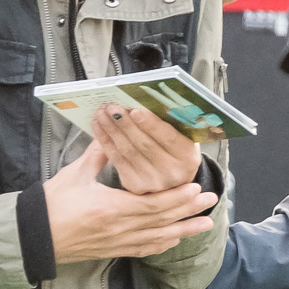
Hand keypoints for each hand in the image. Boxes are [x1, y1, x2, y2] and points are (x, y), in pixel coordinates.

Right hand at [43, 141, 219, 262]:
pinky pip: (142, 250)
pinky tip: (174, 240)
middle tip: (211, 202)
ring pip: (158, 238)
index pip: (154, 204)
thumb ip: (98, 155)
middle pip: (162, 221)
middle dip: (189, 211)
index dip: (177, 198)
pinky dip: (161, 245)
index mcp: (112, 208)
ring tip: (205, 224)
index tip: (196, 189)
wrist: (31, 236)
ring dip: (184, 231)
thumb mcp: (75, 174)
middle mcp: (119, 228)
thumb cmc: (50, 204)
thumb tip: (112, 134)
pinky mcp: (111, 250)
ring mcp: (117, 243)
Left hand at [86, 101, 201, 195]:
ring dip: (112, 130)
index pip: (169, 138)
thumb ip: (170, 123)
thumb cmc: (175, 150)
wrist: (172, 180)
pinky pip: (117, 159)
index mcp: (189, 158)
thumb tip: (146, 103)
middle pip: (145, 144)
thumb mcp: (182, 137)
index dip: (151, 124)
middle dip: (126, 124)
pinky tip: (100, 127)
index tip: (135, 110)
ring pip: (128, 151)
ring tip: (102, 113)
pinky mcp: (135, 185)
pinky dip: (106, 141)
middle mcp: (173, 173)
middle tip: (112, 107)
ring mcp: (153, 182)